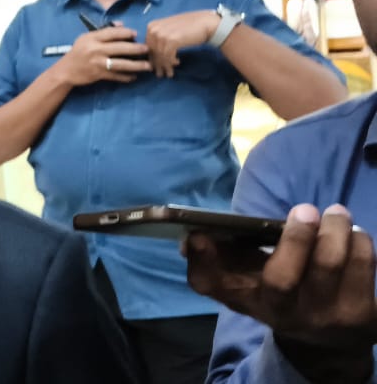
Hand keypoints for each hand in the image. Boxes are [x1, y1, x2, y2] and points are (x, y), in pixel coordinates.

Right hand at [55, 25, 151, 85]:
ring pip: (121, 64)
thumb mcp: (86, 38)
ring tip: (147, 66)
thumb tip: (121, 25)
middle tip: (147, 49)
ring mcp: (97, 63)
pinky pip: (116, 76)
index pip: (112, 33)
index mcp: (92, 38)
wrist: (65, 71)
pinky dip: (126, 77)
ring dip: (136, 65)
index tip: (136, 34)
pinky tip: (134, 76)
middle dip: (136, 49)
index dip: (126, 32)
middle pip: (120, 48)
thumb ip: (103, 31)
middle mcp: (95, 50)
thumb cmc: (77, 52)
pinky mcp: (98, 75)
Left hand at [145, 11, 220, 77]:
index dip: (152, 57)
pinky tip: (177, 63)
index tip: (156, 66)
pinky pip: (168, 56)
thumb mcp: (169, 29)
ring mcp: (162, 34)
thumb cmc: (189, 27)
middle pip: (152, 52)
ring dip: (165, 66)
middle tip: (160, 74)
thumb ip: (160, 37)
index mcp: (152, 25)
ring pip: (160, 56)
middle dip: (157, 64)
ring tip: (169, 73)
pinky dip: (171, 63)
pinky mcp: (172, 40)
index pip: (147, 46)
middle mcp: (154, 29)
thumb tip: (153, 53)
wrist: (206, 22)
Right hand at [184, 204, 376, 352]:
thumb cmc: (279, 297)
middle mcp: (284, 314)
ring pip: (330, 263)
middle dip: (295, 236)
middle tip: (305, 210)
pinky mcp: (365, 317)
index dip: (203, 262)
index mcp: (249, 299)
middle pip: (282, 278)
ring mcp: (325, 318)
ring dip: (335, 228)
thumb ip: (219, 259)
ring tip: (335, 214)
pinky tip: (352, 237)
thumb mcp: (248, 284)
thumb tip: (193, 236)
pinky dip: (359, 240)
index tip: (200, 236)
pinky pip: (363, 264)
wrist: (326, 341)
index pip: (215, 287)